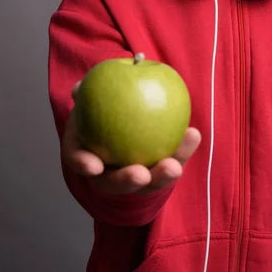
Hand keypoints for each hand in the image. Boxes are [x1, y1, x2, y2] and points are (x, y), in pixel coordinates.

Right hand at [61, 81, 201, 195]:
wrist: (125, 115)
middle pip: (116, 183)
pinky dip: (183, 150)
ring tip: (174, 167)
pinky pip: (172, 160)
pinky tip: (193, 134)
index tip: (94, 165)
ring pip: (149, 182)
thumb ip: (84, 94)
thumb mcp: (90, 98)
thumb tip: (79, 88)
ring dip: (162, 176)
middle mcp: (108, 172)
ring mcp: (137, 174)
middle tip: (141, 174)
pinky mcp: (161, 167)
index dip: (84, 164)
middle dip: (129, 182)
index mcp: (86, 153)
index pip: (79, 161)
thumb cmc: (101, 106)